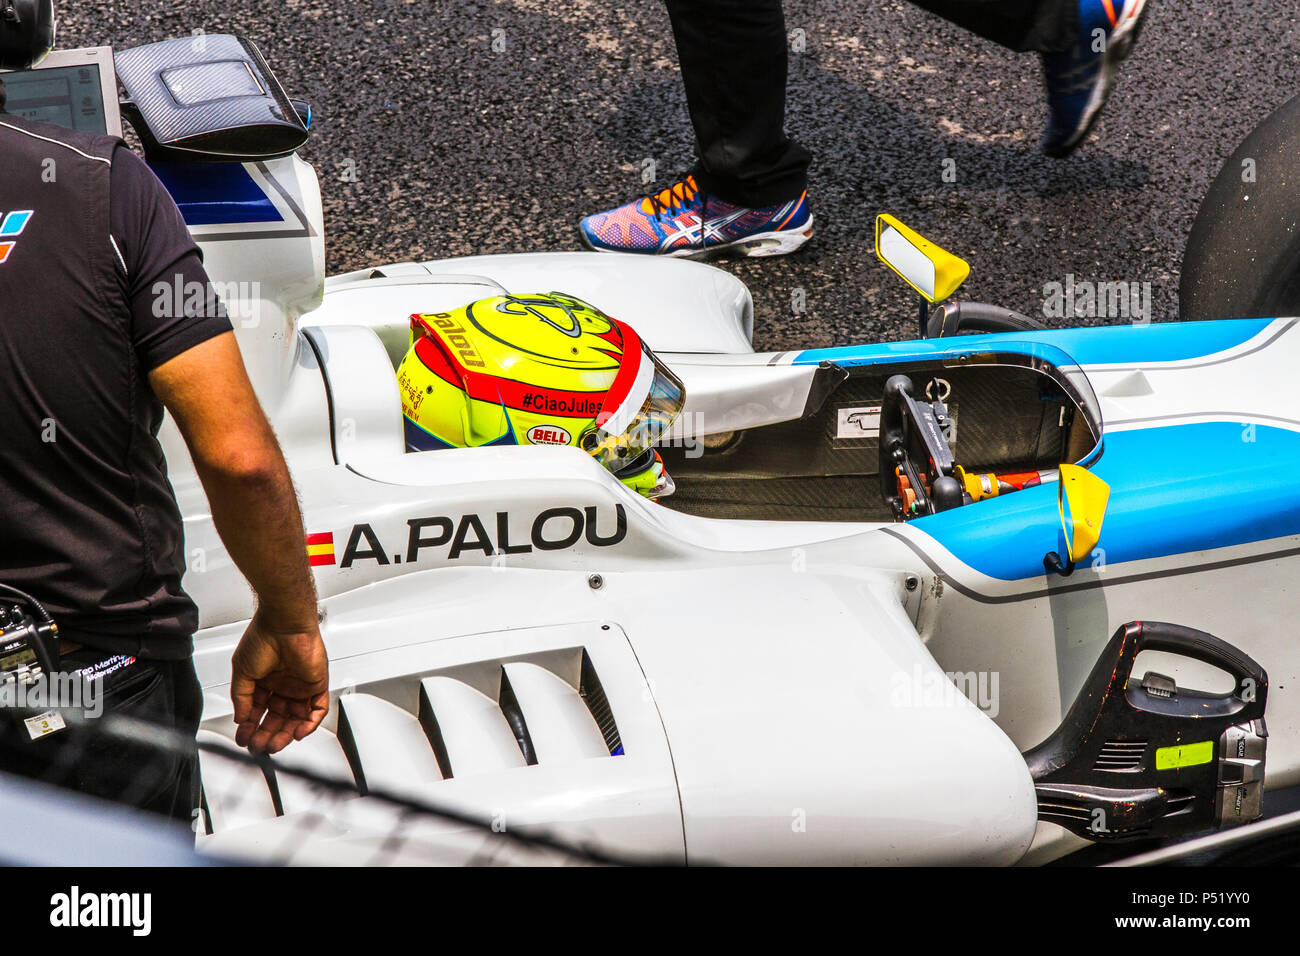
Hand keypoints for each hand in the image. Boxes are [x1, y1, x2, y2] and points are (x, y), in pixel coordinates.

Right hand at [231, 609, 328, 753]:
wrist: (284, 624)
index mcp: (264, 681)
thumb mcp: (242, 672)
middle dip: (267, 734)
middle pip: (277, 718)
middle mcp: (283, 685)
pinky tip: (297, 733)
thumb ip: (242, 697)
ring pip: (296, 718)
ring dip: (286, 734)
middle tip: (259, 747)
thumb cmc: (263, 638)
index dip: (251, 726)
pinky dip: (309, 724)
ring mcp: (300, 686)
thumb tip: (240, 718)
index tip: (244, 738)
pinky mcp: (317, 684)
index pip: (259, 711)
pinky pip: (317, 709)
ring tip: (274, 745)